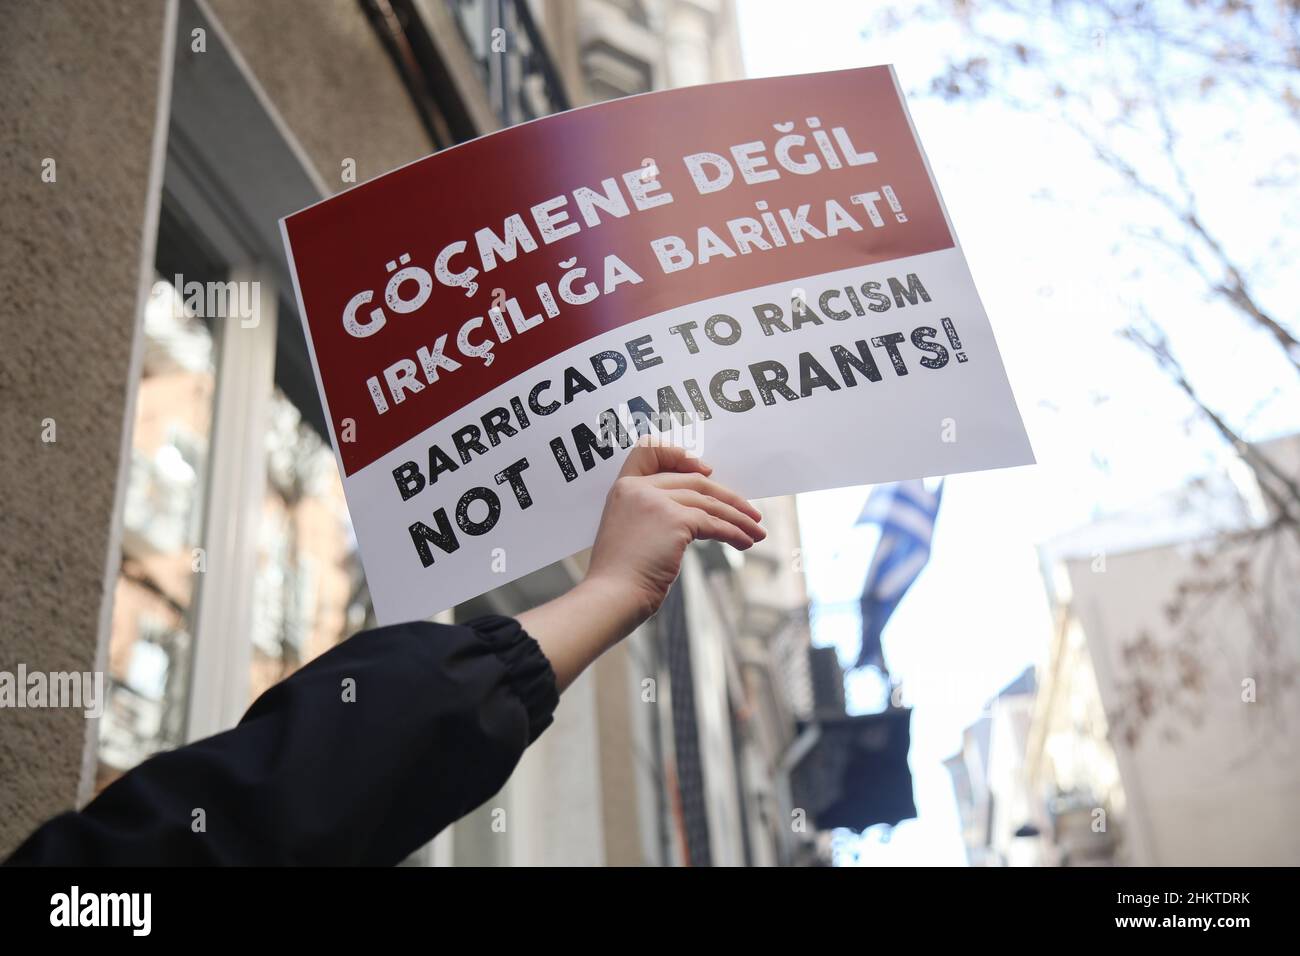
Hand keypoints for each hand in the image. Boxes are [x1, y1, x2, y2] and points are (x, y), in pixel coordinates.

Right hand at [518, 441, 763, 692]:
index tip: (705, 470)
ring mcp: (656, 502)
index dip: (679, 455)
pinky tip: (745, 542)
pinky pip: (714, 523)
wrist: (611, 597)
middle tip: (750, 513)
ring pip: (709, 502)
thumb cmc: (619, 577)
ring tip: (756, 532)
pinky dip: (735, 533)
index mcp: (623, 488)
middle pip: (694, 481)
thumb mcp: (628, 533)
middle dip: (728, 497)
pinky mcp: (675, 520)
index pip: (648, 451)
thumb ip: (651, 516)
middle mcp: (638, 489)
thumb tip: (695, 517)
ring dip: (738, 518)